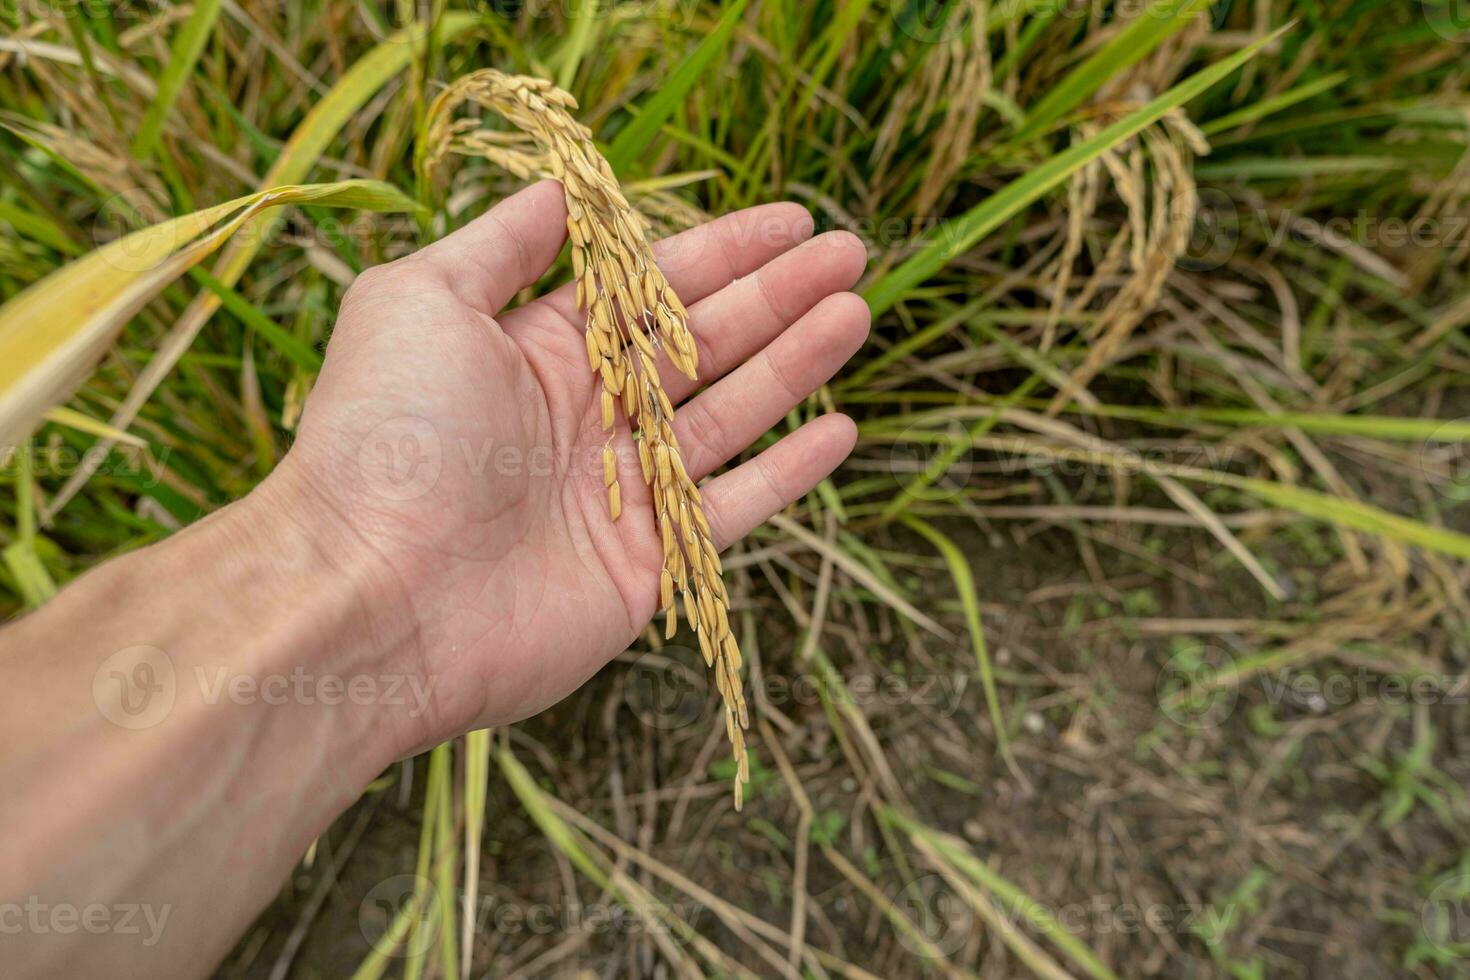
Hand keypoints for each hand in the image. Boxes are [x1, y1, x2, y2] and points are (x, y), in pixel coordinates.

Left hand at [268, 181, 869, 752]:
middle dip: (777, 295)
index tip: (790, 220)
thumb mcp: (421, 301)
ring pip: (731, 414)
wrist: (376, 596)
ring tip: (856, 311)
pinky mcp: (647, 565)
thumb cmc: (389, 436)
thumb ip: (502, 245)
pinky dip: (789, 471)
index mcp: (537, 351)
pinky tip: (841, 427)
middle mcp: (585, 417)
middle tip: (849, 253)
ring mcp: (620, 492)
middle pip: (703, 343)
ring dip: (796, 363)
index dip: (722, 251)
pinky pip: (734, 509)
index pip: (649, 288)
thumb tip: (562, 190)